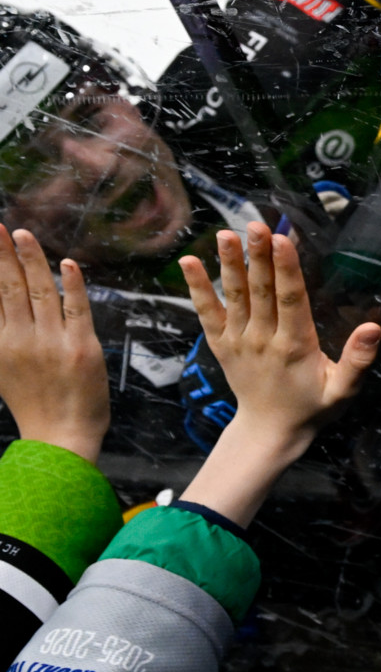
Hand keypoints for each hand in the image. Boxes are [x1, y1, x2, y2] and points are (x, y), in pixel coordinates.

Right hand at [0, 226, 107, 462]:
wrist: (60, 437)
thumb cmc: (35, 401)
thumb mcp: (3, 368)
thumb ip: (1, 333)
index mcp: (0, 344)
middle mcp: (21, 340)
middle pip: (9, 289)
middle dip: (1, 255)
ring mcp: (52, 343)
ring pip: (41, 292)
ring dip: (32, 261)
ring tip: (23, 235)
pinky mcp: (82, 348)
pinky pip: (78, 310)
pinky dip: (73, 286)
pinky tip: (68, 264)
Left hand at [177, 222, 379, 524]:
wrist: (269, 431)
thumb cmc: (312, 407)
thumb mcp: (343, 391)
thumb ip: (358, 360)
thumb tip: (374, 327)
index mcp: (294, 346)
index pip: (291, 300)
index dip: (286, 269)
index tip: (283, 240)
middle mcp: (262, 339)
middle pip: (260, 291)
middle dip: (258, 256)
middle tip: (256, 224)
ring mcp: (238, 341)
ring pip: (234, 296)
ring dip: (229, 263)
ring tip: (226, 234)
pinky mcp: (221, 344)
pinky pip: (207, 313)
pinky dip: (197, 288)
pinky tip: (189, 263)